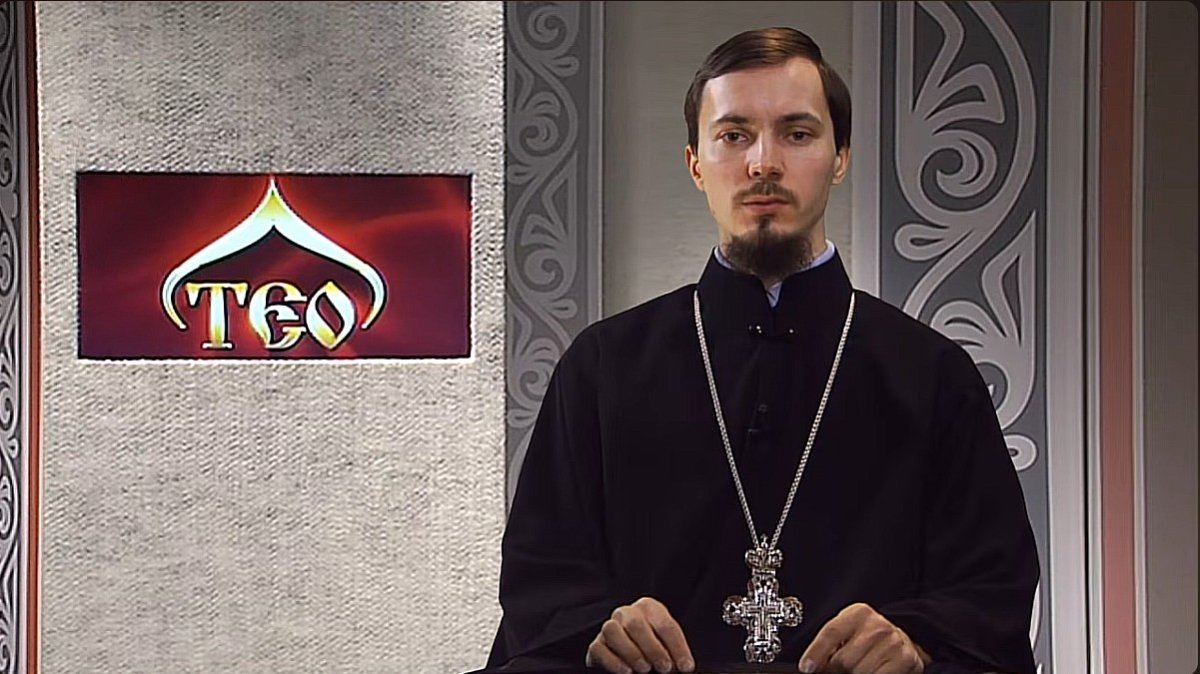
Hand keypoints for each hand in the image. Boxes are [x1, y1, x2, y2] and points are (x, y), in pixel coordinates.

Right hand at [585, 597, 695, 673]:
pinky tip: (626, 671)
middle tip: (664, 668)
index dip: (677, 647)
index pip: (665, 624)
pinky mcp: (597, 644)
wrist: (633, 651)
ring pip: (613, 630)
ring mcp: (609, 627)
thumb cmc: (655, 649)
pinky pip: (599, 648)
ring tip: (644, 669)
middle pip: (636, 624)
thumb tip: (685, 666)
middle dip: (652, 648)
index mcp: (650, 608)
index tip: (686, 667)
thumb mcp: (668, 645)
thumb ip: (675, 652)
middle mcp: (627, 613)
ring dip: (630, 651)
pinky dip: (612, 661)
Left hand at [798, 603, 930, 673]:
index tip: (806, 668)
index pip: (831, 633)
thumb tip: (811, 665)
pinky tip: (870, 672)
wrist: (905, 638)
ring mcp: (893, 643)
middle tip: (836, 669)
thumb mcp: (848, 630)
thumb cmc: (868, 636)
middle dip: (835, 669)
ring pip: (859, 672)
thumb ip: (830, 643)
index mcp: (858, 613)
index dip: (816, 652)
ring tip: (856, 669)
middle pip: (844, 659)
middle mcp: (877, 626)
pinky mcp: (905, 660)